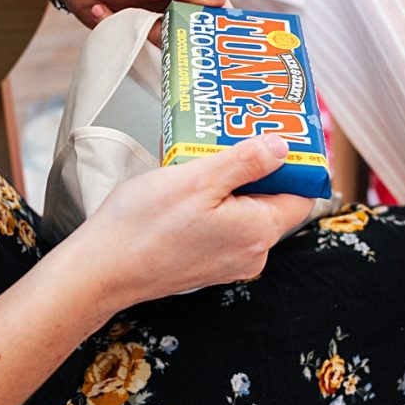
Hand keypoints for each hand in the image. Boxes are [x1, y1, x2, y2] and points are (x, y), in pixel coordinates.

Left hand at [59, 0, 228, 31]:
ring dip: (146, 32)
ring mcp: (163, 23)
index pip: (219, 9)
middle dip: (185, 37)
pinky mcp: (142, 37)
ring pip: (171, 44)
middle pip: (199, 32)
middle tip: (162, 33)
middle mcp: (183, 5)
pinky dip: (122, 31)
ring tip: (125, 13)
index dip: (221, 25)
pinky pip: (143, 46)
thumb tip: (219, 3)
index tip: (216, 41)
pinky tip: (102, 9)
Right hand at [75, 135, 314, 308]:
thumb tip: (284, 147)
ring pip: (246, 211)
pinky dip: (215, 202)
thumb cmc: (144, 225)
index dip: (296, 164)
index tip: (281, 135)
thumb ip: (247, 161)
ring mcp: (230, 262)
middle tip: (235, 136)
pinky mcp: (208, 264)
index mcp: (259, 232)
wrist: (102, 269)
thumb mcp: (199, 179)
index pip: (301, 194)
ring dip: (232, 182)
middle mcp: (252, 253)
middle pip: (272, 200)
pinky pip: (225, 225)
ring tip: (207, 155)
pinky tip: (190, 183)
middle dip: (257, 167)